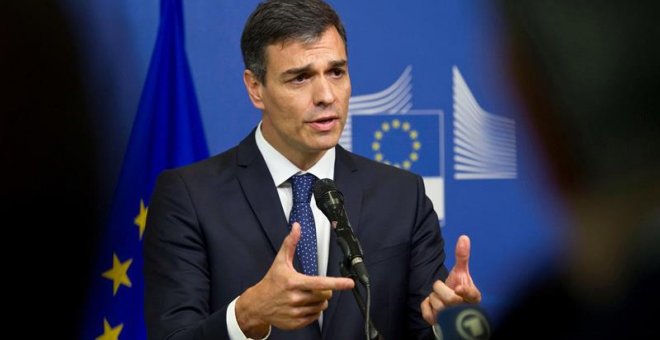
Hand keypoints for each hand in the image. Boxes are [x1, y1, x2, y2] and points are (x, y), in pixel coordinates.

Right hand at [235, 223, 354, 337]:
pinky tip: (304, 305)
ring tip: (308, 296)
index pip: (320, 283)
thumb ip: (291, 243)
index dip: (337, 283)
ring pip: (321, 307)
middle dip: (325, 290)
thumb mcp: (280, 261)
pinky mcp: (296, 322)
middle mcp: (295, 298)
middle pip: (324, 295)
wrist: (257, 304)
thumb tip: (296, 227)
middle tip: (316, 287)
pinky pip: (315, 317)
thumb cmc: (271, 282)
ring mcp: (295, 312)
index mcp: (294, 282)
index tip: (349, 283)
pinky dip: (314, 311)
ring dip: (320, 301)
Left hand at [421, 235, 481, 324]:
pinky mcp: (439, 323)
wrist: (451, 309)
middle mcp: (463, 309)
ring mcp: (451, 318)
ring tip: (439, 297)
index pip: (472, 296)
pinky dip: (425, 306)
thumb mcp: (461, 273)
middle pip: (450, 298)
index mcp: (473, 298)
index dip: (465, 292)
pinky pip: (427, 314)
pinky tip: (430, 304)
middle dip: (441, 288)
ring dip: (433, 297)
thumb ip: (462, 257)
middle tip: (443, 288)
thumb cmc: (458, 289)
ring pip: (437, 304)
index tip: (459, 287)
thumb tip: (464, 237)